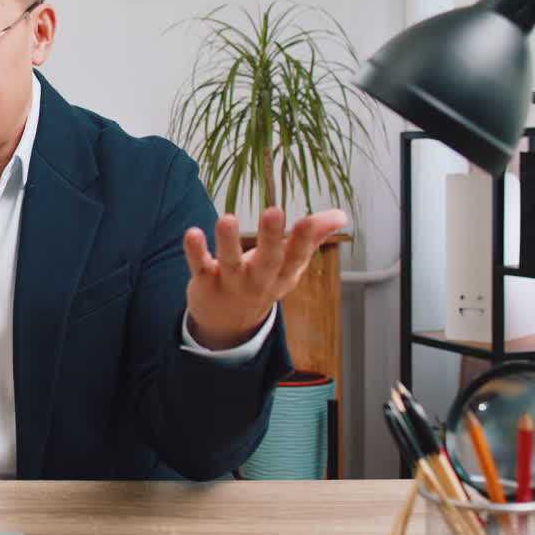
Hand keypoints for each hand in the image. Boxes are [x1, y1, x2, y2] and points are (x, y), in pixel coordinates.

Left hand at [182, 206, 346, 349]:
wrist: (229, 323)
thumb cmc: (262, 281)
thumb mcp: (289, 264)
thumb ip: (312, 238)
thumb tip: (341, 215)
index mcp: (284, 274)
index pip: (297, 257)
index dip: (305, 240)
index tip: (309, 220)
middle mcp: (260, 281)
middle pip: (268, 261)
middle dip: (271, 238)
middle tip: (274, 212)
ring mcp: (232, 284)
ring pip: (231, 264)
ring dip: (229, 242)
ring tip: (227, 219)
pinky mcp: (206, 284)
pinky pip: (201, 267)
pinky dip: (195, 252)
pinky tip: (193, 233)